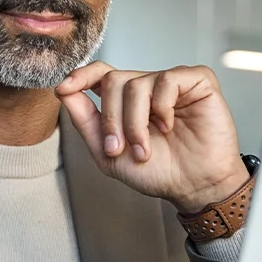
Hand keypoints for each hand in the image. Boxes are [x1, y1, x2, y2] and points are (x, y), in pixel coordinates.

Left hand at [56, 62, 249, 213]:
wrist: (194, 187)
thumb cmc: (159, 173)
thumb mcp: (108, 154)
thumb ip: (85, 121)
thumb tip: (63, 91)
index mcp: (127, 102)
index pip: (101, 73)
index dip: (81, 75)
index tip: (65, 88)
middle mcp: (149, 87)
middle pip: (114, 80)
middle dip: (111, 118)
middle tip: (119, 148)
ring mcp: (173, 83)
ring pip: (137, 83)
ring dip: (135, 122)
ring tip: (146, 149)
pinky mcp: (197, 81)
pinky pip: (167, 80)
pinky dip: (162, 107)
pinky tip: (170, 125)